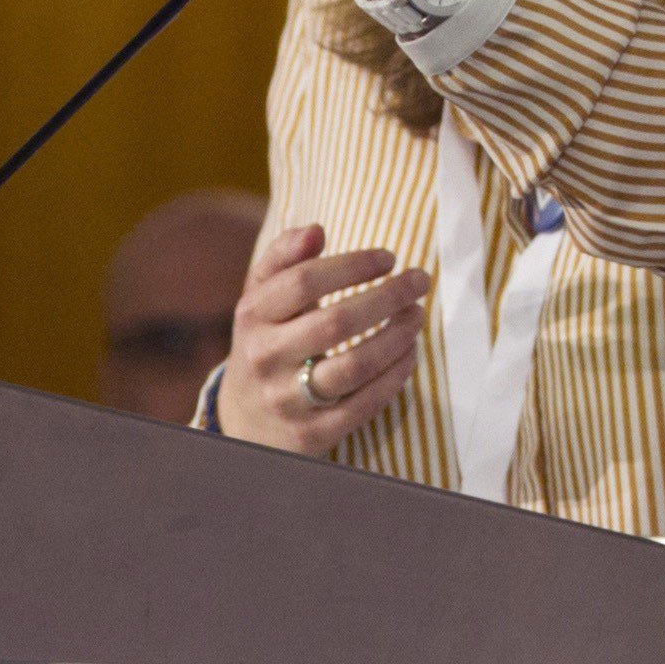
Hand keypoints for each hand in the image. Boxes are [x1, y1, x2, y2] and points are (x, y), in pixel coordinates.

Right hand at [216, 213, 424, 454]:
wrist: (245, 420)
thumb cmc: (268, 344)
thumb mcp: (261, 299)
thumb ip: (283, 258)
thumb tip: (315, 230)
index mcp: (252, 316)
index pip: (304, 282)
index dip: (353, 266)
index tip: (389, 258)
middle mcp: (264, 358)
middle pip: (335, 323)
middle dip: (387, 297)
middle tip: (419, 282)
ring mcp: (287, 399)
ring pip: (354, 366)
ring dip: (397, 337)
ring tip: (417, 317)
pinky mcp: (311, 433)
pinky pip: (363, 404)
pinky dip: (394, 376)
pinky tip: (410, 354)